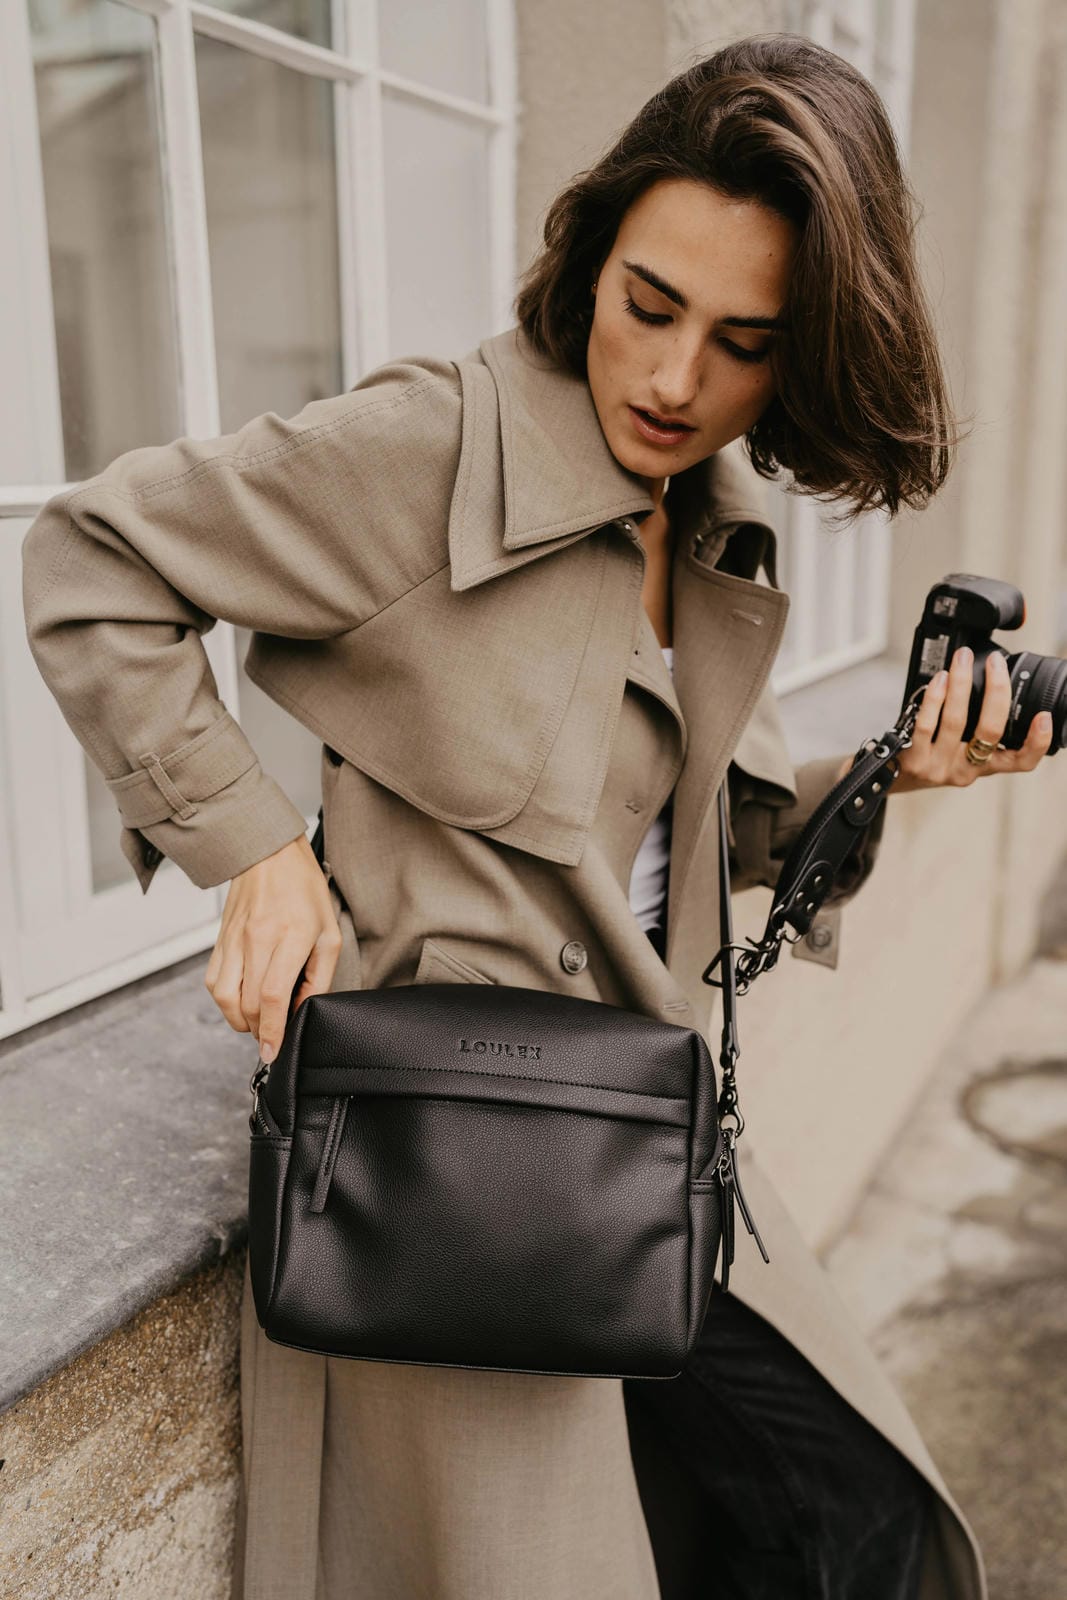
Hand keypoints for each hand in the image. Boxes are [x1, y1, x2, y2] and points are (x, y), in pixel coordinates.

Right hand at [204, 833, 342, 1062]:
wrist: (266, 853)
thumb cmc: (303, 890)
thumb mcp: (327, 932)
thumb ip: (319, 976)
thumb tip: (302, 1008)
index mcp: (291, 936)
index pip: (274, 995)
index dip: (273, 1029)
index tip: (273, 1050)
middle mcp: (257, 939)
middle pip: (247, 1002)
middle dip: (259, 1030)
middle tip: (271, 1037)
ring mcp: (233, 939)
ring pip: (224, 996)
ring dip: (238, 1019)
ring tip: (256, 1022)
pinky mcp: (219, 939)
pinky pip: (213, 980)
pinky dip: (224, 1000)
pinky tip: (240, 1000)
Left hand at [892, 645, 1053, 793]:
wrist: (897, 777)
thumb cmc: (935, 757)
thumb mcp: (964, 751)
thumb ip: (982, 728)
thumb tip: (996, 683)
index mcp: (986, 766)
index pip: (1020, 762)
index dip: (1037, 742)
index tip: (1043, 718)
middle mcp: (966, 770)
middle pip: (990, 731)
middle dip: (996, 691)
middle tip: (996, 664)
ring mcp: (940, 766)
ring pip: (956, 720)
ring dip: (961, 684)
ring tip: (962, 660)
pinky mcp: (915, 760)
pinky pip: (926, 724)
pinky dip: (935, 697)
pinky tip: (939, 679)